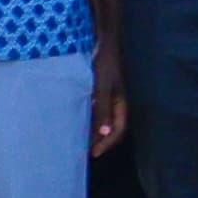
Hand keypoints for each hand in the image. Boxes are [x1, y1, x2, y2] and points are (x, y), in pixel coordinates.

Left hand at [89, 34, 125, 156]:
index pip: (118, 130)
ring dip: (94, 132)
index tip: (93, 153)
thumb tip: (104, 133)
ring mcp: (108, 98)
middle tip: (84, 152)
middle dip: (100, 141)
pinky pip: (95, 111)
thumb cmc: (104, 65)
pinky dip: (88, 120)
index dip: (107, 143)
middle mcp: (116, 104)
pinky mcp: (98, 92)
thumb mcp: (102, 88)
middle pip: (111, 128)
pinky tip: (76, 122)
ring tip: (79, 141)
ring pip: (103, 121)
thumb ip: (103, 109)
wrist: (101, 44)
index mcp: (121, 104)